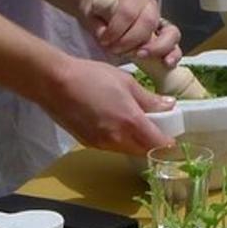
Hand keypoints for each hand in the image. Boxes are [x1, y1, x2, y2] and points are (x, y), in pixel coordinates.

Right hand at [40, 58, 174, 154]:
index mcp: (130, 121)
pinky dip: (119, 140)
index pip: (157, 143)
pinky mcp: (89, 144)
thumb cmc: (90, 77)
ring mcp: (102, 144)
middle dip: (152, 143)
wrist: (54, 83)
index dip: (168, 143)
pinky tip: (113, 122)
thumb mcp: (126, 82)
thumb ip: (149, 98)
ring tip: (133, 123)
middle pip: (143, 151)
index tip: (172, 137)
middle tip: (155, 128)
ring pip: (127, 150)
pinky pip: (111, 147)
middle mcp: (117, 139)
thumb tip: (168, 105)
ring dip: (135, 142)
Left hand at [84, 0, 181, 67]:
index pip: (128, 12)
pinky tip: (166, 64)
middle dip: (133, 40)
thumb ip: (98, 26)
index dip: (116, 29)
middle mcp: (150, 5)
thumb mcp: (92, 14)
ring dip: (157, 48)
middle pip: (149, 22)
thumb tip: (106, 37)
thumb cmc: (100, 12)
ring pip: (170, 32)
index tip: (103, 40)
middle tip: (118, 50)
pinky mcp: (164, 37)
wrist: (104, 10)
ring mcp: (159, 21)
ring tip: (142, 56)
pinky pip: (174, 45)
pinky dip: (172, 55)